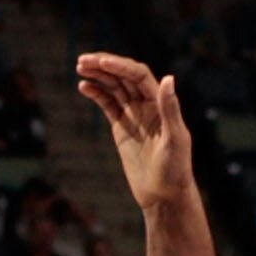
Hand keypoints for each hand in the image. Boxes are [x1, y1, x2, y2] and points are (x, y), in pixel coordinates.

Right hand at [77, 52, 196, 212]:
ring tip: (80, 67)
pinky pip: (108, 105)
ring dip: (98, 76)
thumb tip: (168, 78)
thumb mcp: (175, 139)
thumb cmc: (175, 169)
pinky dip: (96, 94)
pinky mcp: (122, 128)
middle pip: (123, 77)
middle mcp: (147, 105)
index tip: (101, 62)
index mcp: (160, 104)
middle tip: (83, 60)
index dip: (120, 66)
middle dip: (104, 66)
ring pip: (114, 88)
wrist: (164, 195)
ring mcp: (133, 115)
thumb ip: (170, 109)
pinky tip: (84, 86)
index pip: (138, 75)